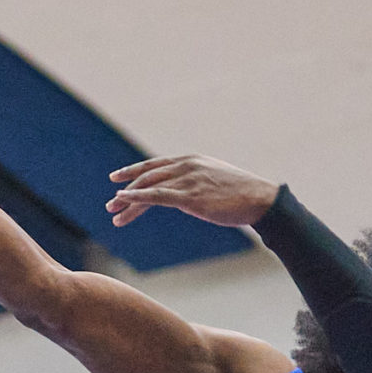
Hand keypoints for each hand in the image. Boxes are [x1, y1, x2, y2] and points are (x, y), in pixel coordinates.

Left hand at [105, 154, 279, 229]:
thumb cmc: (242, 194)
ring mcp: (188, 180)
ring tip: (113, 212)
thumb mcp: (217, 180)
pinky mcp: (190, 197)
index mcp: (192, 160)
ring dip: (127, 200)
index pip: (155, 165)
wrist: (260, 199)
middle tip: (110, 205)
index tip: (117, 178)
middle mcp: (186, 166)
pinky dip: (138, 198)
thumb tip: (188, 194)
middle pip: (147, 176)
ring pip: (149, 187)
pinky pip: (157, 196)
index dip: (134, 171)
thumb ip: (198, 182)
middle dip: (126, 189)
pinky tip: (125, 201)